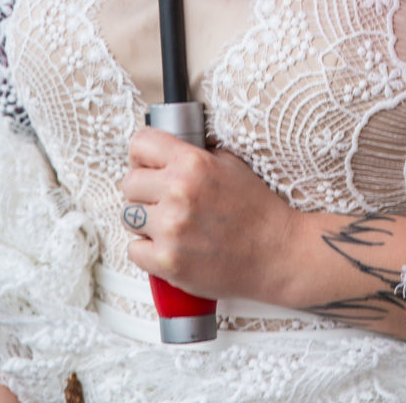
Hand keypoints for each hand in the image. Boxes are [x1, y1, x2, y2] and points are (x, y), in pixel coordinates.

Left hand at [121, 129, 297, 302]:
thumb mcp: (230, 164)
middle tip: (161, 199)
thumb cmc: (256, 210)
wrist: (276, 252)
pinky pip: (134, 250)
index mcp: (192, 163)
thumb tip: (165, 151)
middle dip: (143, 190)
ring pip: (129, 217)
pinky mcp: (168, 262)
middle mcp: (178, 192)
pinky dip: (147, 251)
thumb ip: (195, 154)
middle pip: (129, 183)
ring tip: (168, 224)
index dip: (141, 155)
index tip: (146, 165)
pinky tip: (169, 246)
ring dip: (144, 221)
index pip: (140, 144)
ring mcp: (172, 229)